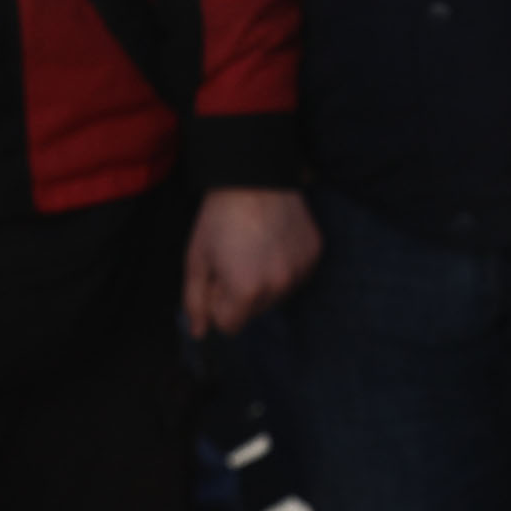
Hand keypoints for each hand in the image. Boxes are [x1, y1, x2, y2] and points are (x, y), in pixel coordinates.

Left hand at [188, 185, 320, 335]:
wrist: (254, 176)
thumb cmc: (219, 218)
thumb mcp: (196, 260)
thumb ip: (195, 302)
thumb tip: (200, 334)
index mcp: (246, 291)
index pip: (229, 325)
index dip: (217, 301)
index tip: (217, 275)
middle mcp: (279, 286)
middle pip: (254, 312)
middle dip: (240, 293)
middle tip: (234, 257)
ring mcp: (301, 270)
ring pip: (276, 295)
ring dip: (263, 280)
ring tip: (254, 247)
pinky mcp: (314, 254)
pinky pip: (296, 275)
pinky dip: (284, 265)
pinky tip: (274, 240)